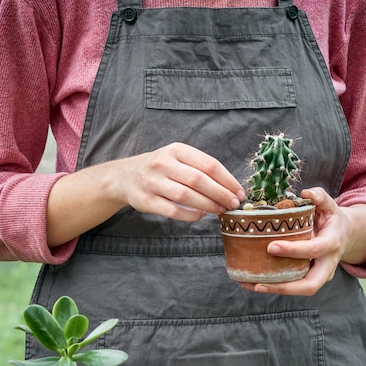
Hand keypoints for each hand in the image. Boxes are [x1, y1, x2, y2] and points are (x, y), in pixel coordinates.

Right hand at [115, 142, 245, 221]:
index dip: (228, 180)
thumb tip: (231, 188)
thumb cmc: (161, 169)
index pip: (209, 164)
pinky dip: (190, 215)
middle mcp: (163, 163)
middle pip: (198, 180)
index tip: (240, 192)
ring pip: (186, 195)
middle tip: (233, 204)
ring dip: (208, 205)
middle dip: (221, 194)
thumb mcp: (178, 158)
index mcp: (176, 150)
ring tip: (221, 210)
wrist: (125, 176)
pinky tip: (201, 215)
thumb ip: (200, 169)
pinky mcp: (146, 201)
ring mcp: (153, 182)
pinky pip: (172, 210)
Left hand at [240, 187, 365, 295]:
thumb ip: (319, 196)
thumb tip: (305, 193)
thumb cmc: (331, 218)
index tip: (271, 247)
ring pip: (301, 290)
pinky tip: (253, 283)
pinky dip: (274, 286)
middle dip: (285, 286)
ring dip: (275, 290)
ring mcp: (321, 275)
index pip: (314, 250)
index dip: (294, 250)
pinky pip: (294, 287)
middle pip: (310, 285)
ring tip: (250, 285)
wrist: (344, 234)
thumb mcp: (329, 204)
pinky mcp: (311, 279)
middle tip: (259, 281)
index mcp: (332, 243)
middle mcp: (328, 264)